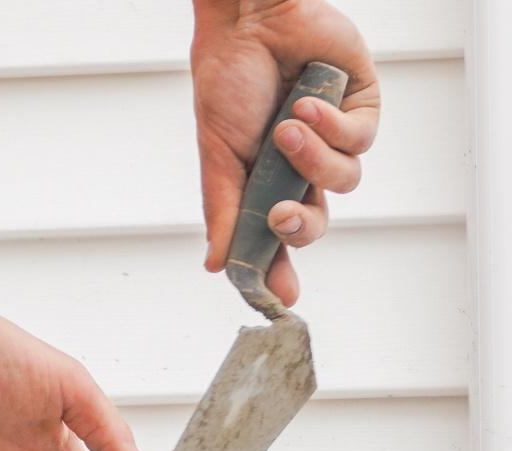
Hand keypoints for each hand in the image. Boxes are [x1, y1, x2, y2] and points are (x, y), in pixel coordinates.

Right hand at [192, 0, 379, 304]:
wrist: (249, 23)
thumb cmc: (227, 84)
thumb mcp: (216, 160)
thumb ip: (222, 214)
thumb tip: (217, 265)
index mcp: (265, 186)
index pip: (277, 240)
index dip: (280, 271)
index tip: (279, 298)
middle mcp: (302, 170)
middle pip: (316, 223)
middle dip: (301, 227)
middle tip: (280, 218)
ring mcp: (332, 141)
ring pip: (343, 182)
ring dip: (313, 161)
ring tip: (286, 129)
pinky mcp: (359, 109)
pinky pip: (359, 140)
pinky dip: (332, 126)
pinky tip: (307, 103)